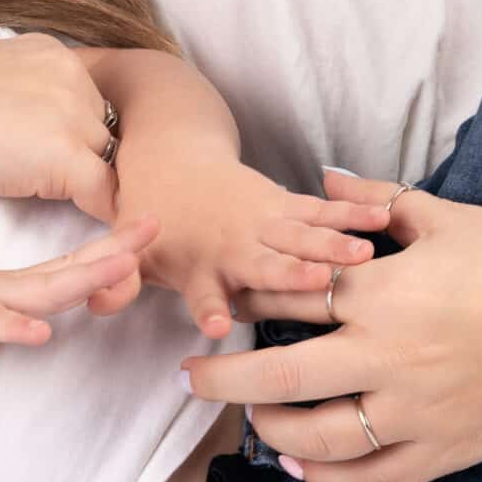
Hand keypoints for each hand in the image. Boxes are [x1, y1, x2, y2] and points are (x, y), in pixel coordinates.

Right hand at [0, 35, 122, 223]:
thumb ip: (11, 98)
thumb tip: (19, 125)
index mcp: (46, 51)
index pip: (88, 103)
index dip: (76, 143)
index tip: (61, 175)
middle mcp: (67, 71)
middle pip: (107, 132)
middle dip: (91, 168)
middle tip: (76, 206)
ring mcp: (69, 110)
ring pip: (114, 165)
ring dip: (99, 196)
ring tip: (89, 228)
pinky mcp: (62, 155)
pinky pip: (107, 197)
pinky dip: (104, 223)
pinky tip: (87, 242)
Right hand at [0, 218, 158, 359]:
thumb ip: (9, 314)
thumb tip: (34, 323)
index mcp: (14, 286)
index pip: (72, 266)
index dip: (112, 248)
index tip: (148, 227)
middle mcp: (8, 287)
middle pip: (71, 270)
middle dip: (116, 251)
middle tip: (155, 225)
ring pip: (43, 291)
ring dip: (84, 280)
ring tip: (122, 267)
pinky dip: (16, 328)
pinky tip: (40, 334)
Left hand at [122, 155, 394, 338]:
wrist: (171, 156)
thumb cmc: (155, 220)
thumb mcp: (132, 253)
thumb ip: (120, 283)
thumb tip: (96, 306)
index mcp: (197, 263)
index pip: (201, 291)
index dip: (208, 308)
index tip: (219, 326)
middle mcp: (234, 243)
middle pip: (265, 263)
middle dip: (291, 274)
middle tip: (317, 284)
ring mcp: (264, 221)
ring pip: (303, 234)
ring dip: (333, 245)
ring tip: (364, 256)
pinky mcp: (286, 204)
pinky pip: (322, 209)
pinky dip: (352, 212)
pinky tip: (385, 218)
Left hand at [180, 170, 481, 481]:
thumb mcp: (450, 217)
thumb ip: (377, 204)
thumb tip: (323, 180)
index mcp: (386, 291)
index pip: (289, 299)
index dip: (245, 302)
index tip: (217, 306)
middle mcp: (391, 355)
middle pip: (280, 379)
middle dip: (222, 380)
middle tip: (188, 379)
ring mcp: (418, 410)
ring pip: (319, 439)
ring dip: (270, 433)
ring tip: (250, 421)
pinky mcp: (446, 449)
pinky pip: (373, 477)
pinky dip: (329, 479)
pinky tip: (302, 468)